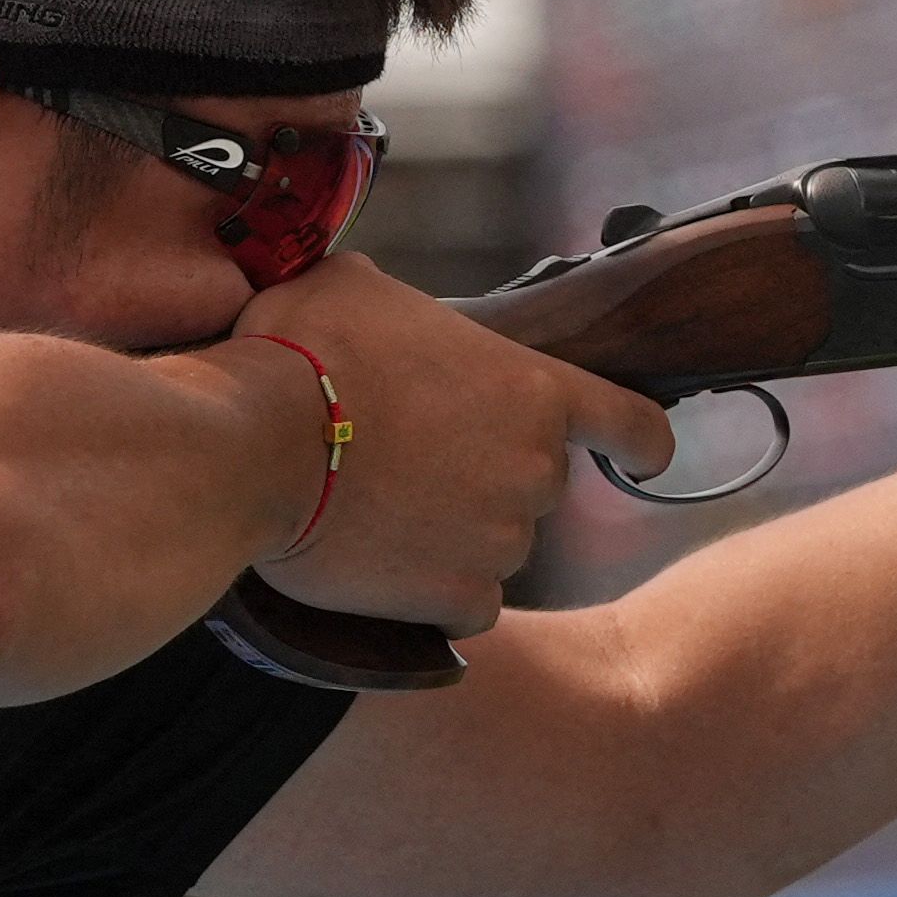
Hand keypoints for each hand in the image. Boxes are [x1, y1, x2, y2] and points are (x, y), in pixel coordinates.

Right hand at [224, 252, 678, 634]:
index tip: (642, 459)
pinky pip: (465, 605)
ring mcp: (502, 541)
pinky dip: (434, 594)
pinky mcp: (458, 599)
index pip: (632, 425)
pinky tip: (387, 567)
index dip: (639, 444)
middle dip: (484, 476)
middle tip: (410, 461)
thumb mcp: (360, 290)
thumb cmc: (305, 353)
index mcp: (535, 390)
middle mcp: (536, 471)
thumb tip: (384, 320)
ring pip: (496, 545)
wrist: (254, 443)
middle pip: (534, 484)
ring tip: (379, 510)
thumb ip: (408, 315)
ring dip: (454, 534)